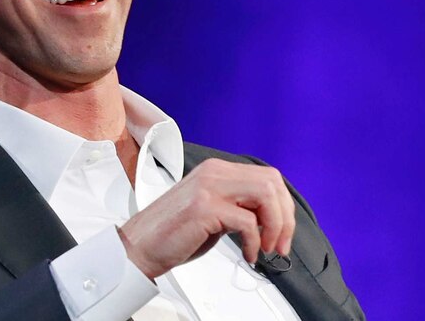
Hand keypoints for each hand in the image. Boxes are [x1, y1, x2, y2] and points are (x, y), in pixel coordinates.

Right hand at [117, 158, 295, 278]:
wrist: (140, 246)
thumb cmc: (173, 233)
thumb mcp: (212, 210)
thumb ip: (237, 204)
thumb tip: (269, 216)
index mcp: (216, 170)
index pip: (267, 176)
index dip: (283, 206)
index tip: (282, 232)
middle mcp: (214, 172)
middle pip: (272, 182)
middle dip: (285, 217)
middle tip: (279, 243)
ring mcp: (209, 188)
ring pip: (265, 195)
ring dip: (275, 226)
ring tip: (267, 247)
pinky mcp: (204, 208)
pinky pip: (248, 222)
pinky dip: (255, 243)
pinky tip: (248, 254)